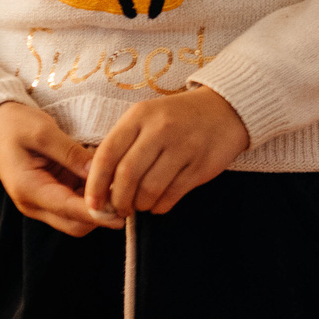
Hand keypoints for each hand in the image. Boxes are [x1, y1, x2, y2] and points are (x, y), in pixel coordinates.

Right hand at [0, 101, 114, 236]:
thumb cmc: (14, 125)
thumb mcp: (44, 132)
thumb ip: (72, 154)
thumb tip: (100, 172)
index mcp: (29, 190)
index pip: (70, 211)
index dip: (99, 213)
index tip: (124, 208)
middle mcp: (34, 204)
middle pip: (76, 225)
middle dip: (102, 215)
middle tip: (130, 194)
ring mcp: (42, 202)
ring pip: (78, 219)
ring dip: (100, 208)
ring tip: (123, 186)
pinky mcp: (50, 195)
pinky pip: (76, 206)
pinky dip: (93, 198)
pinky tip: (110, 182)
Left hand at [82, 85, 250, 218]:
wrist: (225, 109)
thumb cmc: (176, 118)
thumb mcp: (146, 118)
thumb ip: (123, 146)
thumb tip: (100, 187)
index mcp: (140, 115)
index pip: (107, 154)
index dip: (95, 184)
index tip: (92, 204)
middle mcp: (161, 129)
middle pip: (127, 175)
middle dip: (118, 200)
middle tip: (119, 209)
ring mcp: (184, 146)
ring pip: (150, 189)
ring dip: (140, 205)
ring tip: (140, 204)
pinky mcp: (201, 165)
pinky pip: (172, 194)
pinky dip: (160, 206)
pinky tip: (158, 203)